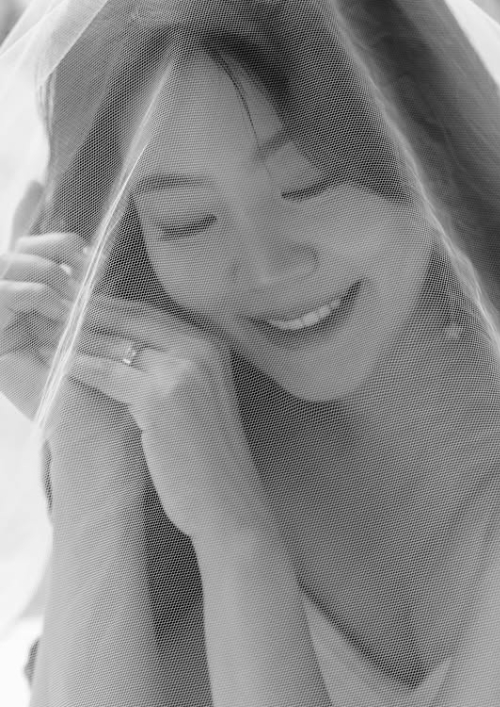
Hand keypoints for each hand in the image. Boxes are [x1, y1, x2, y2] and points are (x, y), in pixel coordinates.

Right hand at [0, 181, 87, 420]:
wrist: (101, 423)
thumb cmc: (107, 372)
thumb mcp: (99, 315)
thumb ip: (84, 280)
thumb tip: (87, 245)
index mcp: (33, 300)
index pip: (26, 248)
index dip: (30, 218)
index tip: (46, 195)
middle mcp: (9, 308)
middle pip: (16, 249)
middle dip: (53, 247)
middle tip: (89, 262)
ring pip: (11, 264)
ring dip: (51, 275)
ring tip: (78, 299)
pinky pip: (6, 291)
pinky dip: (38, 294)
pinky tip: (61, 313)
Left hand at [65, 296, 274, 543]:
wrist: (225, 499)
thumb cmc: (205, 455)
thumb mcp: (193, 397)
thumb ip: (167, 366)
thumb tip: (121, 347)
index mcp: (211, 345)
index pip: (148, 312)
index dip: (109, 307)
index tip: (78, 306)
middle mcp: (201, 349)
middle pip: (131, 318)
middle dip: (88, 313)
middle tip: (54, 312)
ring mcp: (184, 371)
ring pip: (117, 343)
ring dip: (78, 338)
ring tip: (50, 336)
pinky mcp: (162, 397)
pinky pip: (108, 373)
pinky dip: (81, 368)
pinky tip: (61, 367)